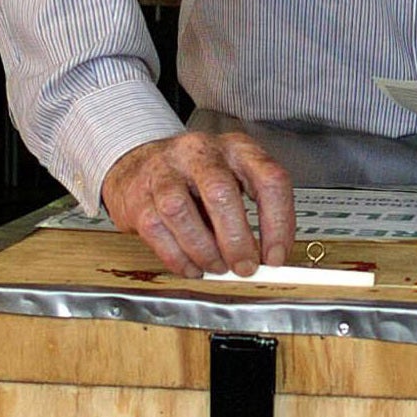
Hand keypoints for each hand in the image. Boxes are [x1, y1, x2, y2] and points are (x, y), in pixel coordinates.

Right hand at [101, 131, 295, 276]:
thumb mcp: (234, 181)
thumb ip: (253, 216)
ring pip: (181, 212)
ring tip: (216, 267)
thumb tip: (268, 259)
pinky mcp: (138, 195)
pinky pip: (157, 231)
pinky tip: (192, 266)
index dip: (278, 223)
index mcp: (236, 148)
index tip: (275, 256)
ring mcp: (164, 170)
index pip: (268, 179)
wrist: (141, 164)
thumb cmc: (195, 178)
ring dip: (204, 251)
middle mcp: (199, 153)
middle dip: (236, 241)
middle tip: (244, 267)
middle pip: (221, 193)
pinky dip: (178, 258)